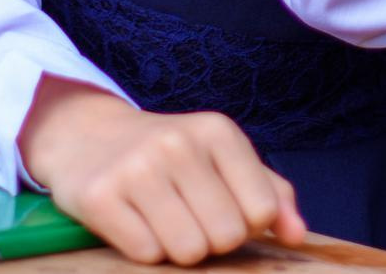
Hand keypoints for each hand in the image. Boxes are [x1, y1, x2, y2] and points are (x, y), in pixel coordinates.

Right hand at [19, 76, 305, 263]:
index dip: (245, 225)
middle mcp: (179, 143)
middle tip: (186, 216)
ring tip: (160, 219)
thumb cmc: (170, 156)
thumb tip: (298, 236)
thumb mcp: (223, 159)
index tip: (221, 208)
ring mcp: (137, 168)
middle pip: (225, 236)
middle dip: (210, 240)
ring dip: (176, 249)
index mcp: (217, 131)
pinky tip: (133, 221)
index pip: (261, 211)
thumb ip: (271, 194)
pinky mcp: (101, 196)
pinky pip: (146, 255)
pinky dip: (143, 250)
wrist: (87, 135)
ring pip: (187, 251)